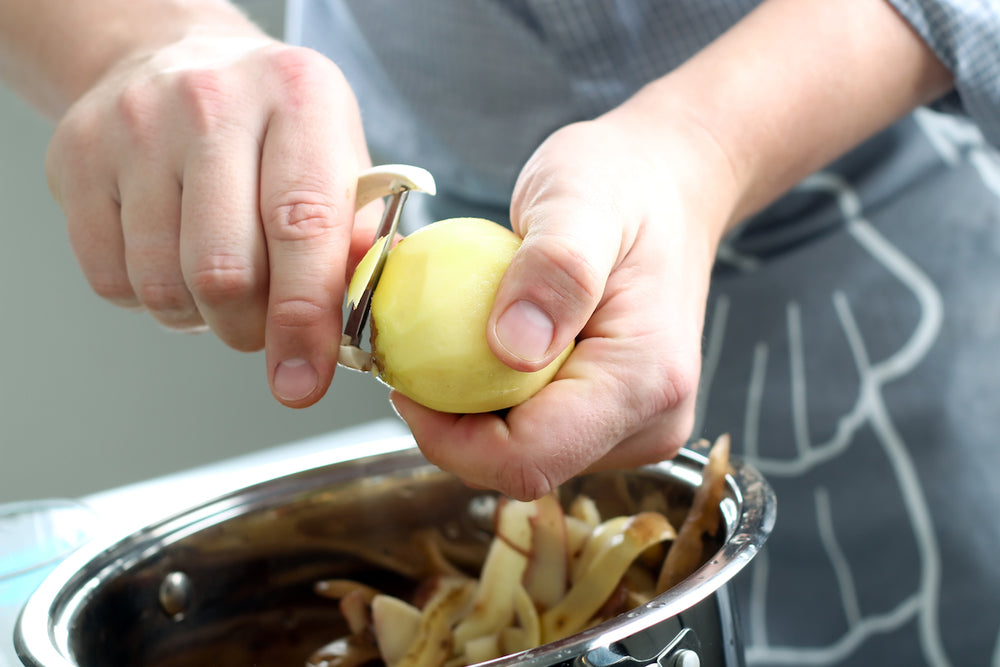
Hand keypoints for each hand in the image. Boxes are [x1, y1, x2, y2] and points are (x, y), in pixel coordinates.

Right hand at [45, 30, 374, 406]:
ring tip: (220, 280)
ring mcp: (134, 127)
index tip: (303, 379)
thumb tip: (353, 331)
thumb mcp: (338, 160)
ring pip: (164, 285)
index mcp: (298, 98)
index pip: (302, 226)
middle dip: (251, 330)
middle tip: (264, 325)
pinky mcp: (77, 159)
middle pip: (225, 272)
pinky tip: (173, 258)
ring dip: (200, 316)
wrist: (175, 61)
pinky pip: (111, 280)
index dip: (304, 318)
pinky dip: (150, 298)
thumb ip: (356, 242)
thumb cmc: (274, 127)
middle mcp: (212, 104)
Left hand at [391, 111, 735, 499]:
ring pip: (524, 454)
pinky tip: (477, 344)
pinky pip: (535, 429)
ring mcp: (633, 426)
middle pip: (522, 466)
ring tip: (451, 337)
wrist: (666, 185)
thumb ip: (554, 270)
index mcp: (646, 382)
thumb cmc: (627, 183)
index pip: (530, 459)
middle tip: (417, 347)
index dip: (449, 440)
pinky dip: (493, 395)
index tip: (405, 380)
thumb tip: (513, 349)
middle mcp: (649, 422)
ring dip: (472, 409)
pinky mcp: (613, 417)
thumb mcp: (581, 199)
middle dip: (454, 423)